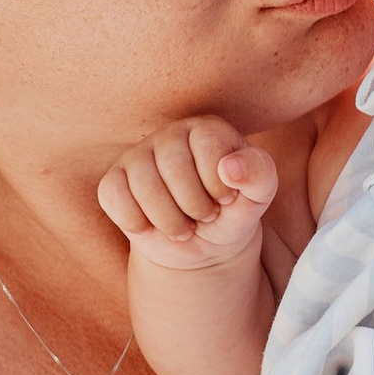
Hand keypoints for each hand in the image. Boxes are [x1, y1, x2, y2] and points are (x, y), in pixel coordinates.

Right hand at [95, 119, 278, 269]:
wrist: (201, 244)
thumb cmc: (231, 212)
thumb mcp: (258, 197)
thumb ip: (260, 175)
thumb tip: (230, 167)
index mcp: (207, 129)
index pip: (208, 145)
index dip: (218, 184)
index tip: (226, 199)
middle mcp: (170, 134)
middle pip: (174, 166)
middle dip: (195, 206)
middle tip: (204, 216)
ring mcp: (138, 155)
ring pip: (143, 185)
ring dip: (169, 221)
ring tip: (183, 227)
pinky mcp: (114, 180)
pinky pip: (113, 196)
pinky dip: (136, 222)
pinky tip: (152, 226)